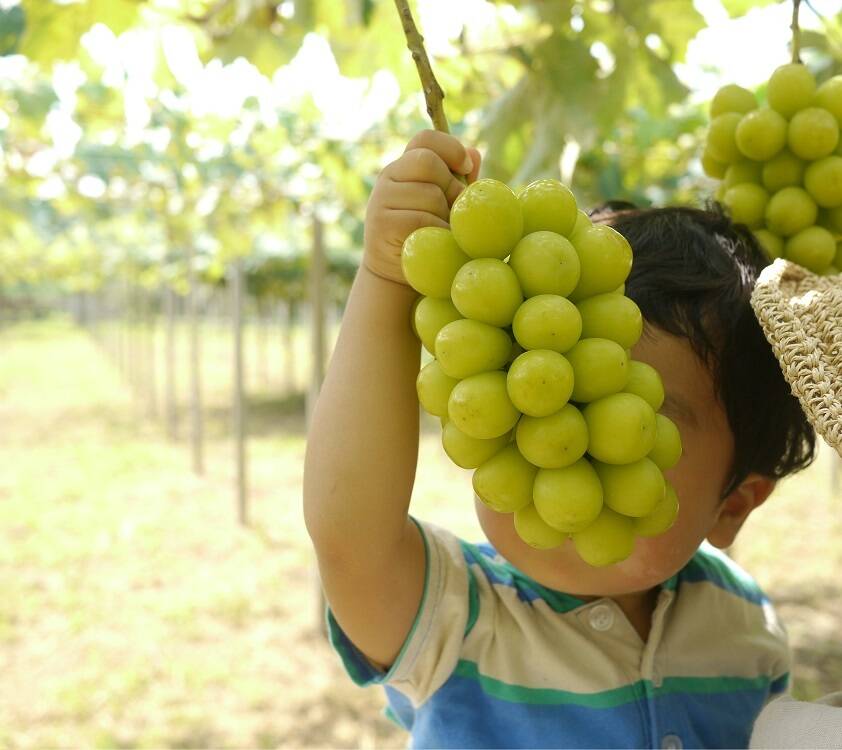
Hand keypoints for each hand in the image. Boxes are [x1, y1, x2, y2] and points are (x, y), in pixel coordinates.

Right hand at [364, 129, 481, 285]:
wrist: (398, 275)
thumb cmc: (429, 235)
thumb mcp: (447, 205)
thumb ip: (460, 180)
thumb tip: (475, 153)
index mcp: (405, 165)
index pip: (425, 139)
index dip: (450, 148)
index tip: (467, 167)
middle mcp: (388, 176)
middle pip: (428, 162)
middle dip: (450, 187)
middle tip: (453, 211)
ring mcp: (381, 199)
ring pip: (429, 194)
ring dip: (446, 217)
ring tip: (443, 231)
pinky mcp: (382, 224)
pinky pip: (423, 220)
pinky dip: (438, 233)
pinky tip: (436, 244)